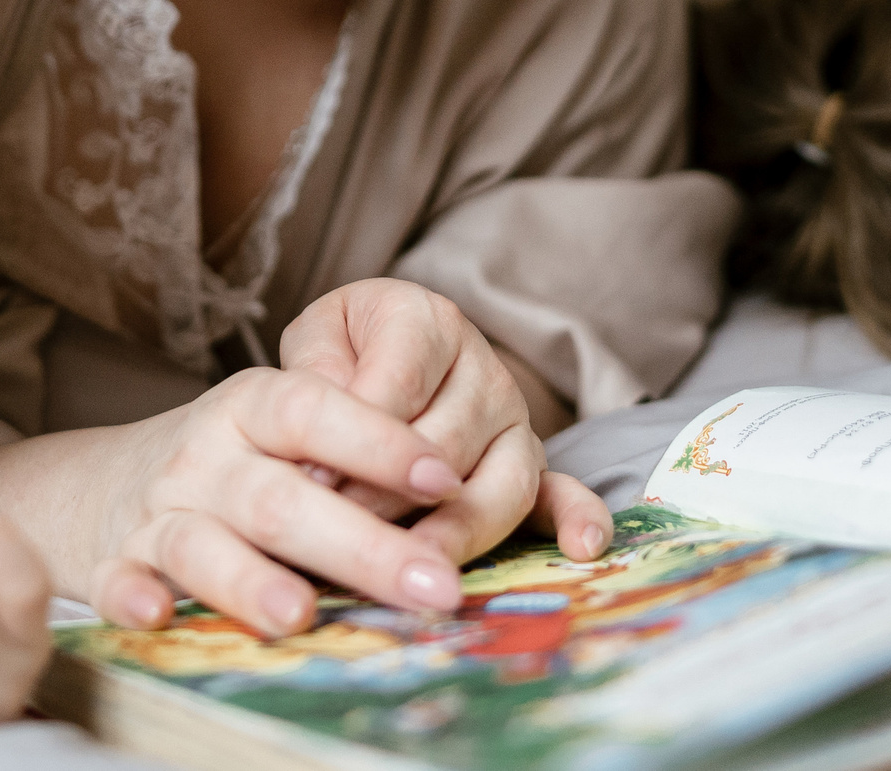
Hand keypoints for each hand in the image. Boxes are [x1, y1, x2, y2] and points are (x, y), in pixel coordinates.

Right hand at [82, 365, 480, 638]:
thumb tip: (454, 492)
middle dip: (359, 546)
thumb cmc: (235, 460)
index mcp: (253, 408)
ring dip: (249, 579)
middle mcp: (205, 456)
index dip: (377, 442)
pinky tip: (155, 613)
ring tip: (302, 615)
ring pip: (201, 544)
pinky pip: (115, 579)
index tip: (444, 477)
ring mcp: (159, 511)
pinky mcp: (115, 562)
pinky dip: (130, 595)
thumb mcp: (287, 428)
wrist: (113, 482)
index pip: (314, 409)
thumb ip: (357, 445)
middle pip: (279, 497)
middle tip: (432, 589)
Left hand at [282, 280, 611, 567]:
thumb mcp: (319, 339)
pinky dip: (578, 519)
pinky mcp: (532, 466)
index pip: (398, 383)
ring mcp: (515, 421)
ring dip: (456, 530)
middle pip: (446, 442)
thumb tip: (315, 433)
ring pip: (499, 480)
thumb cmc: (348, 349)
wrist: (392, 349)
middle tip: (344, 540)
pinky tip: (579, 549)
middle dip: (391, 496)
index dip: (356, 438)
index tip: (311, 485)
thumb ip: (316, 371)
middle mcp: (484, 369)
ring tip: (419, 569)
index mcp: (426, 321)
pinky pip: (564, 492)